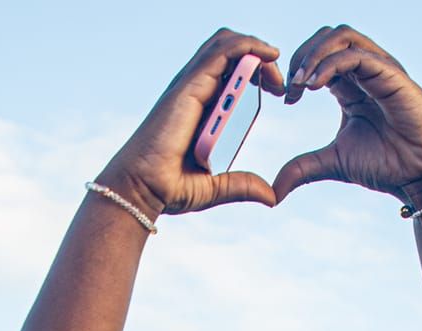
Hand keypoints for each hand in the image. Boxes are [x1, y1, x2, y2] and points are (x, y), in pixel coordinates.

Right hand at [95, 30, 287, 218]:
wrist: (141, 188)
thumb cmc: (167, 188)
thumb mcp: (215, 188)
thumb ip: (242, 185)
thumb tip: (271, 196)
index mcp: (199, 108)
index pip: (228, 72)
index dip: (256, 71)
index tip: (277, 91)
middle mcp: (194, 91)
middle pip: (229, 51)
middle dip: (260, 56)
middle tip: (280, 84)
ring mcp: (191, 85)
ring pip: (226, 44)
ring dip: (256, 47)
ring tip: (277, 66)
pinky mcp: (190, 86)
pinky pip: (222, 52)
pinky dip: (248, 46)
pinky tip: (269, 56)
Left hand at [274, 26, 421, 205]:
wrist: (421, 177)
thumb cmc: (387, 166)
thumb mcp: (333, 163)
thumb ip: (303, 168)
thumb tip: (274, 191)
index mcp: (351, 86)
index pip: (319, 55)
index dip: (297, 68)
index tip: (284, 97)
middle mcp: (366, 72)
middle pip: (328, 36)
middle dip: (302, 54)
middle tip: (289, 85)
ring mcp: (380, 70)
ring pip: (342, 36)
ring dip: (314, 54)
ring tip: (300, 83)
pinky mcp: (392, 75)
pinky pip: (357, 55)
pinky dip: (330, 65)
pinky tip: (314, 86)